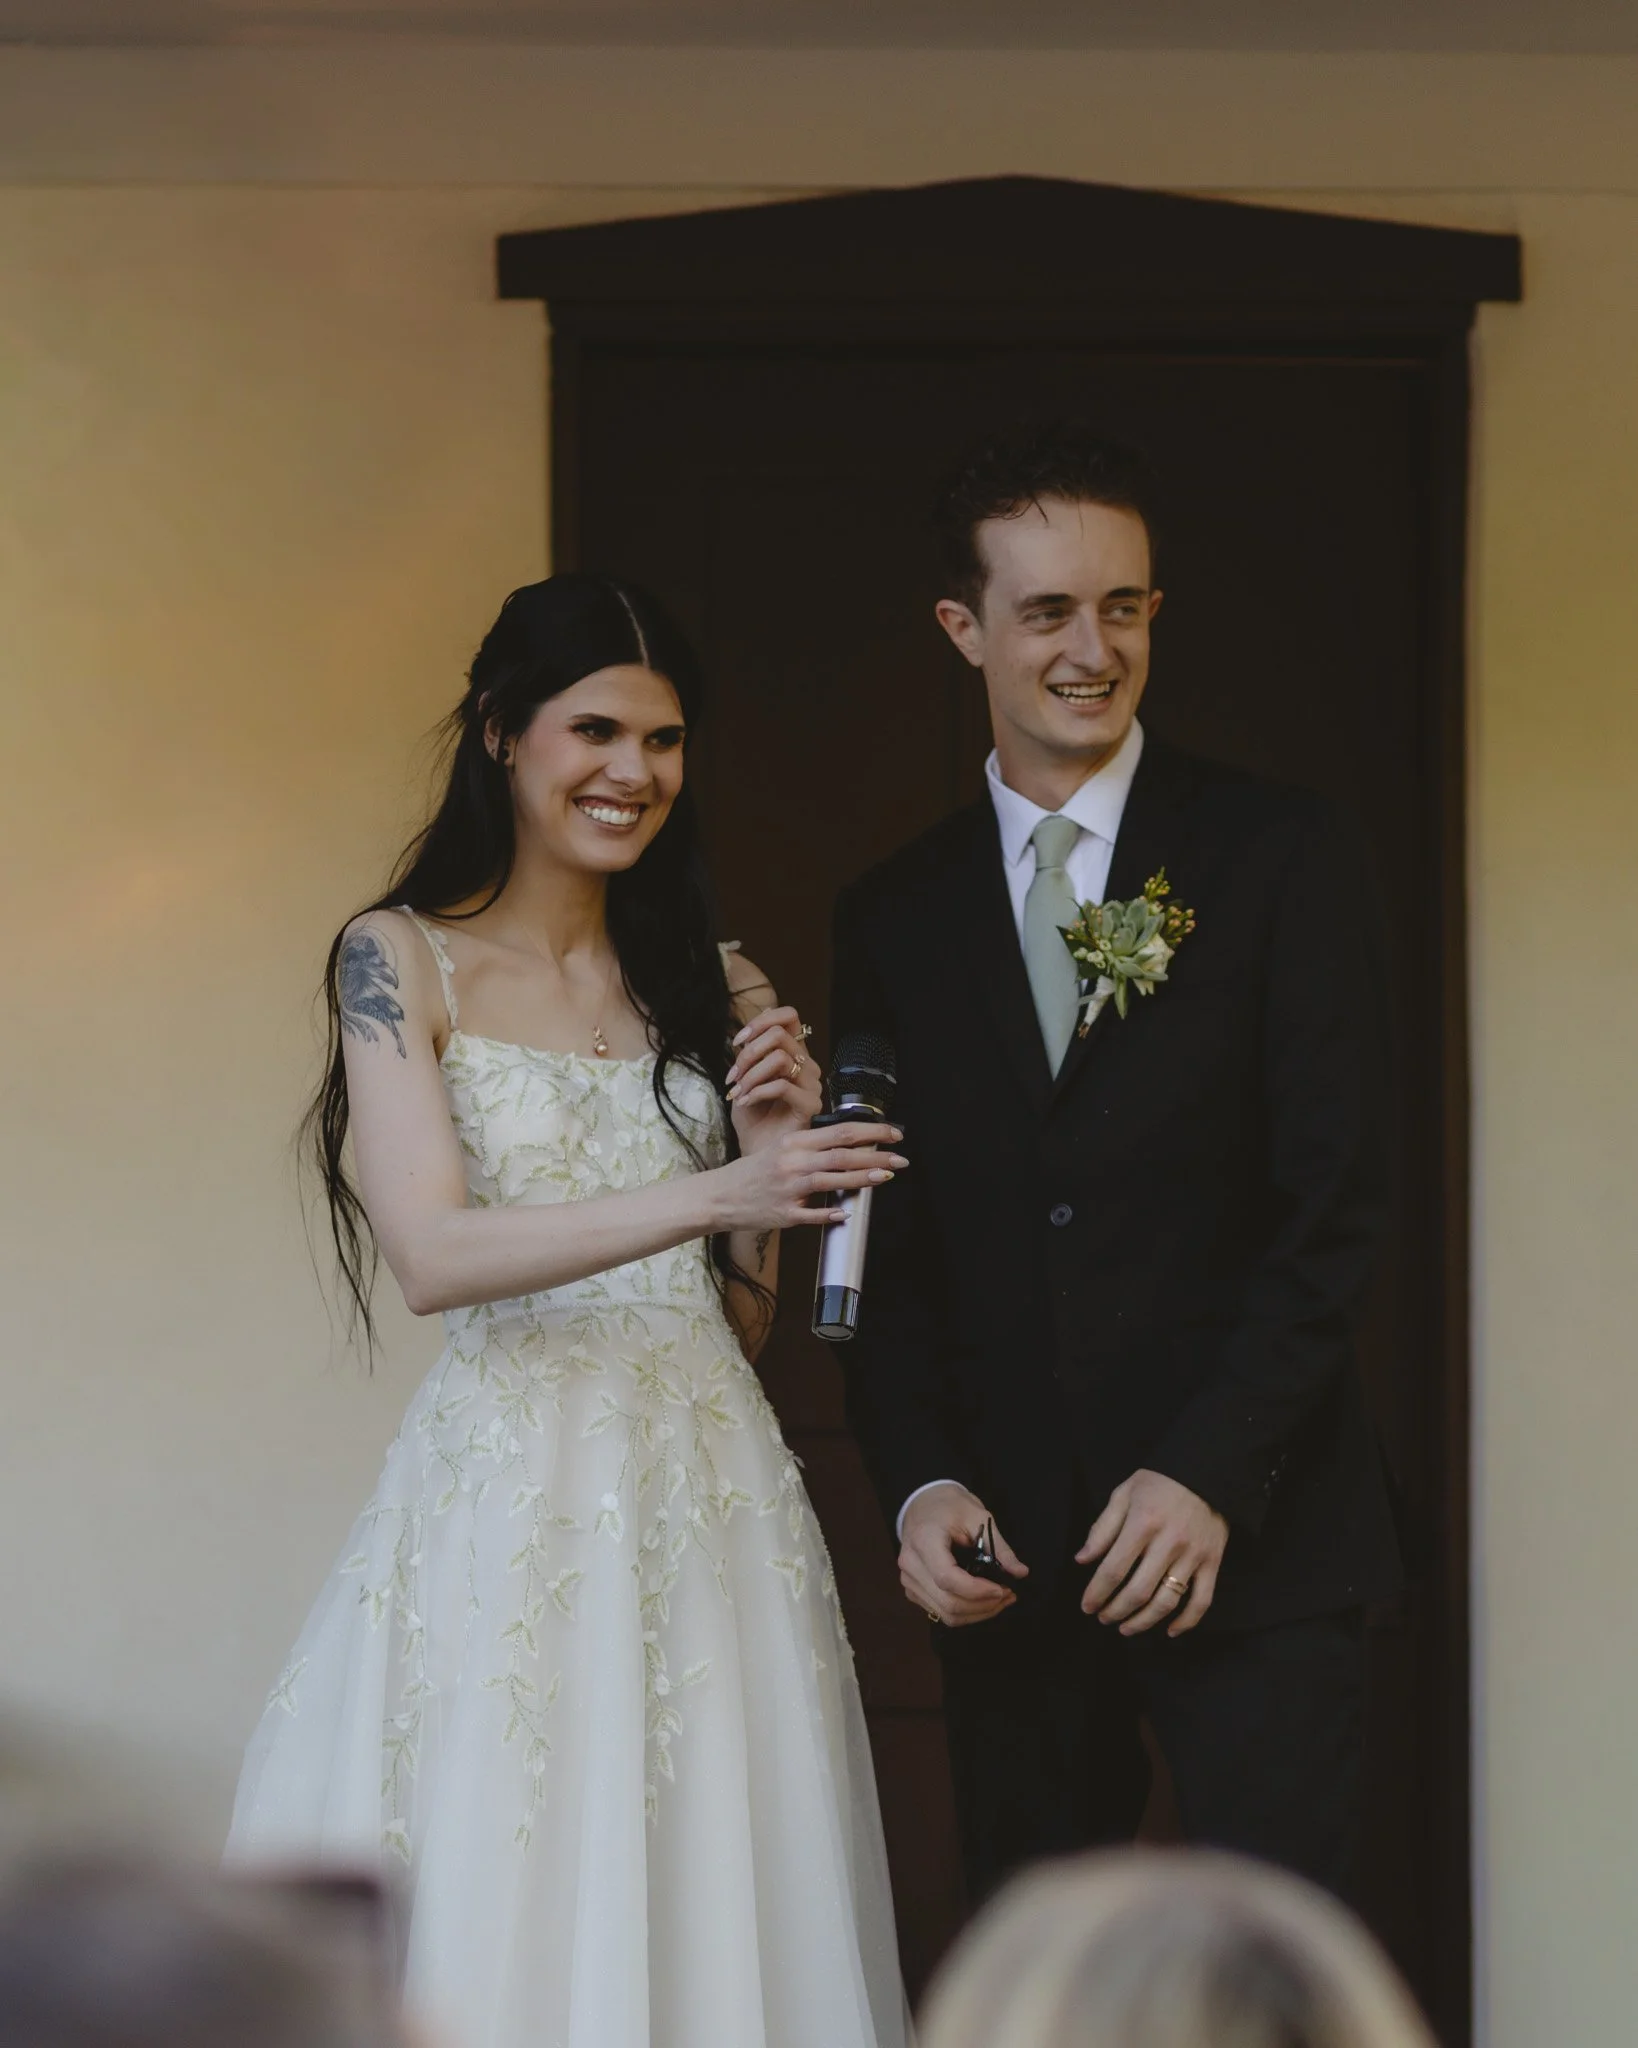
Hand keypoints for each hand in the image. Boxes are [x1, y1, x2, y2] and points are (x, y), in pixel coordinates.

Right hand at [711, 1121, 905, 1234]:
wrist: (721, 1196)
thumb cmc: (754, 1172)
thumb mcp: (781, 1149)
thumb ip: (812, 1146)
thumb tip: (848, 1144)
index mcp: (794, 1143)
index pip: (840, 1132)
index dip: (871, 1132)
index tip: (893, 1133)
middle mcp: (792, 1163)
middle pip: (841, 1154)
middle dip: (875, 1155)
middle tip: (900, 1157)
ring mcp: (789, 1189)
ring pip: (831, 1180)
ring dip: (861, 1178)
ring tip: (885, 1176)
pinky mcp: (784, 1213)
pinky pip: (812, 1214)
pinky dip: (830, 1213)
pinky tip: (847, 1212)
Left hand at [725, 1004, 822, 1152]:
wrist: (756, 1154)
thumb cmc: (753, 1120)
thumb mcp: (744, 1078)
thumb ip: (750, 1050)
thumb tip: (758, 1017)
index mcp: (793, 1055)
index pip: (789, 1016)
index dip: (761, 1021)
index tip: (737, 1042)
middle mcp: (806, 1066)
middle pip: (780, 1035)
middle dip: (748, 1053)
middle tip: (733, 1076)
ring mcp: (811, 1086)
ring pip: (781, 1057)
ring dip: (751, 1073)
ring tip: (738, 1091)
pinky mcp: (810, 1106)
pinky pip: (783, 1085)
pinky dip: (757, 1090)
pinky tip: (745, 1102)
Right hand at [899, 1483, 1027, 1627]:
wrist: (922, 1503)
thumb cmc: (950, 1506)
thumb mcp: (978, 1516)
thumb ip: (1000, 1547)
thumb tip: (1021, 1573)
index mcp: (924, 1541)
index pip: (947, 1578)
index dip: (977, 1591)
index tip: (1003, 1588)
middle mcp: (910, 1565)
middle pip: (948, 1603)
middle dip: (984, 1606)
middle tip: (1008, 1595)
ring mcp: (908, 1580)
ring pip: (946, 1614)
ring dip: (978, 1613)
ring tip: (1000, 1600)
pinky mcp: (912, 1590)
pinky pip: (941, 1612)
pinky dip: (966, 1613)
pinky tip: (983, 1601)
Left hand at [1077, 1469, 1228, 1636]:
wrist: (1206, 1472)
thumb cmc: (1159, 1482)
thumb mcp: (1124, 1494)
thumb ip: (1102, 1528)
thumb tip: (1082, 1560)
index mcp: (1142, 1524)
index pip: (1113, 1569)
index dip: (1097, 1593)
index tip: (1086, 1606)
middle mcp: (1168, 1543)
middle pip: (1138, 1592)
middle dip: (1116, 1611)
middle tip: (1103, 1619)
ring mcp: (1193, 1555)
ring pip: (1167, 1602)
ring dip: (1144, 1622)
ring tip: (1127, 1628)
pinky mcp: (1212, 1563)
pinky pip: (1202, 1601)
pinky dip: (1186, 1622)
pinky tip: (1169, 1631)